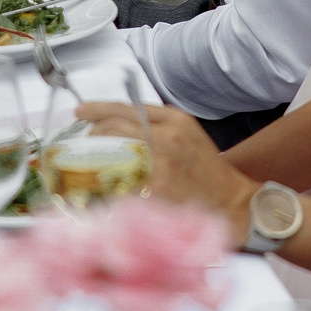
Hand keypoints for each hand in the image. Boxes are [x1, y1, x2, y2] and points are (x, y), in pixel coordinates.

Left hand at [75, 101, 258, 242]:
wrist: (231, 202)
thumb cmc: (206, 170)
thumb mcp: (187, 133)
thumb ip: (157, 123)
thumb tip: (117, 123)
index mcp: (175, 120)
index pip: (126, 108)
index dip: (98, 108)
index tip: (80, 110)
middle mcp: (167, 138)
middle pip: (115, 129)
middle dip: (94, 135)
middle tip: (87, 143)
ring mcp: (161, 165)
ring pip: (113, 154)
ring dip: (96, 158)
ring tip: (91, 164)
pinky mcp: (157, 191)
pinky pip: (121, 183)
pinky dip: (108, 185)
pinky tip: (103, 188)